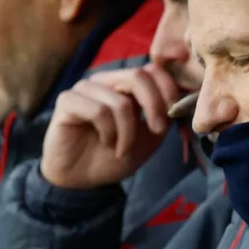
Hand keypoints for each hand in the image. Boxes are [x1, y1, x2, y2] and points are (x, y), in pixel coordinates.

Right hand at [39, 64, 179, 189]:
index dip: (168, 89)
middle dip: (154, 106)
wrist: (82, 179)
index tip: (173, 117)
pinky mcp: (67, 101)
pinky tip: (106, 143)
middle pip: (138, 76)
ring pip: (119, 102)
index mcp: (125, 84)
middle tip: (157, 131)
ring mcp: (84, 89)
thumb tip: (182, 101)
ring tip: (122, 148)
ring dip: (128, 132)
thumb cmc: (115, 156)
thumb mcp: (149, 137)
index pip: (152, 69)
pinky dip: (109, 133)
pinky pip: (98, 111)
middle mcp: (105, 81)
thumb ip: (164, 116)